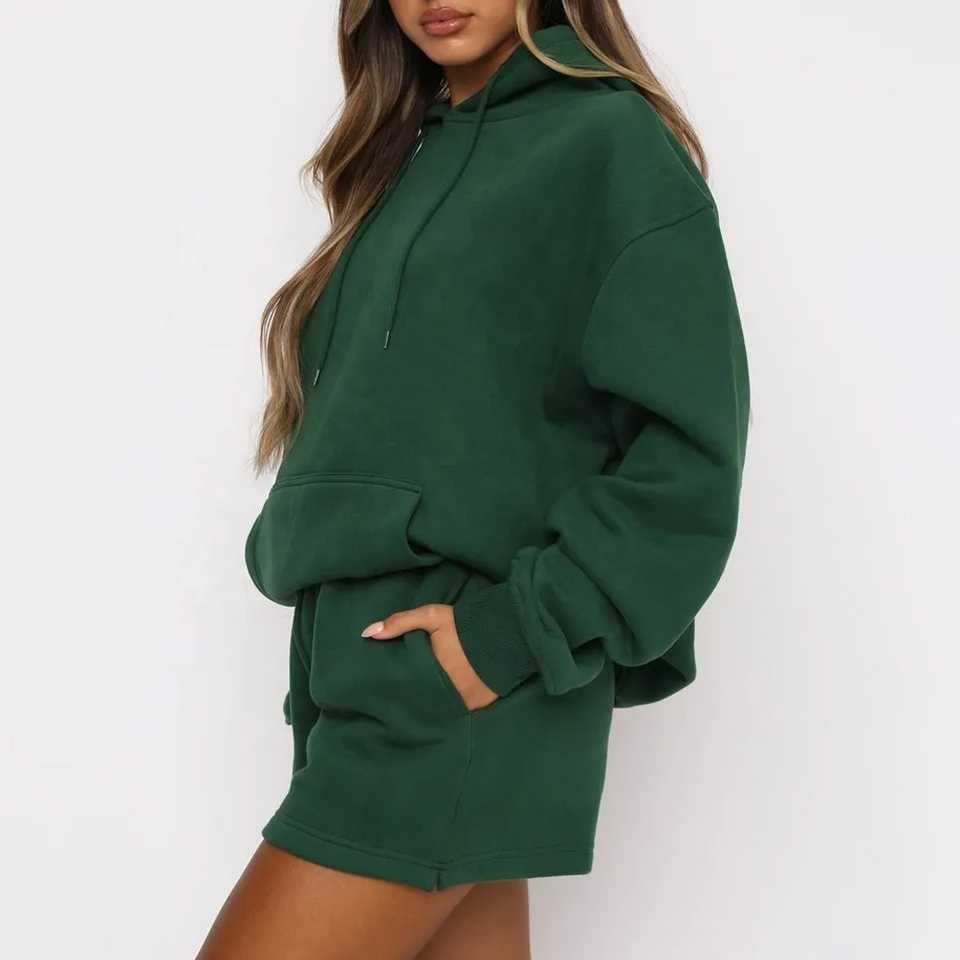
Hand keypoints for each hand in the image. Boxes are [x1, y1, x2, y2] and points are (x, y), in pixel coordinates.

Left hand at [360, 604, 498, 710]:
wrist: (508, 631)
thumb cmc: (465, 625)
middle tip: (401, 697)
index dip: (395, 689)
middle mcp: (446, 693)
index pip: (405, 688)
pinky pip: (457, 710)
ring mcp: (463, 702)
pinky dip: (449, 706)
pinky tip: (441, 701)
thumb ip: (400, 623)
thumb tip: (367, 634)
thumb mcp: (431, 617)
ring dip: (430, 704)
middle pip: (421, 701)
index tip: (384, 689)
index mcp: (431, 673)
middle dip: (412, 698)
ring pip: (438, 708)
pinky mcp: (478, 705)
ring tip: (420, 700)